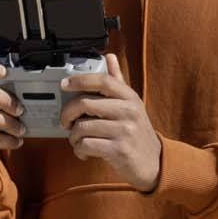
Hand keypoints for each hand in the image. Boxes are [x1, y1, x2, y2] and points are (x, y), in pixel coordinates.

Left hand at [60, 54, 161, 190]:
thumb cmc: (137, 132)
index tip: (64, 84)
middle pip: (85, 103)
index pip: (103, 81)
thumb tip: (110, 56)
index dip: (80, 80)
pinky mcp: (119, 150)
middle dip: (67, 114)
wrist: (153, 162)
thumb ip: (117, 82)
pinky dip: (79, 150)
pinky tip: (84, 152)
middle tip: (66, 122)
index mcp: (129, 97)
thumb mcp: (131, 104)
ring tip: (77, 140)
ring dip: (73, 136)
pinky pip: (87, 145)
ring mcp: (124, 131)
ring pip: (82, 127)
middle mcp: (128, 111)